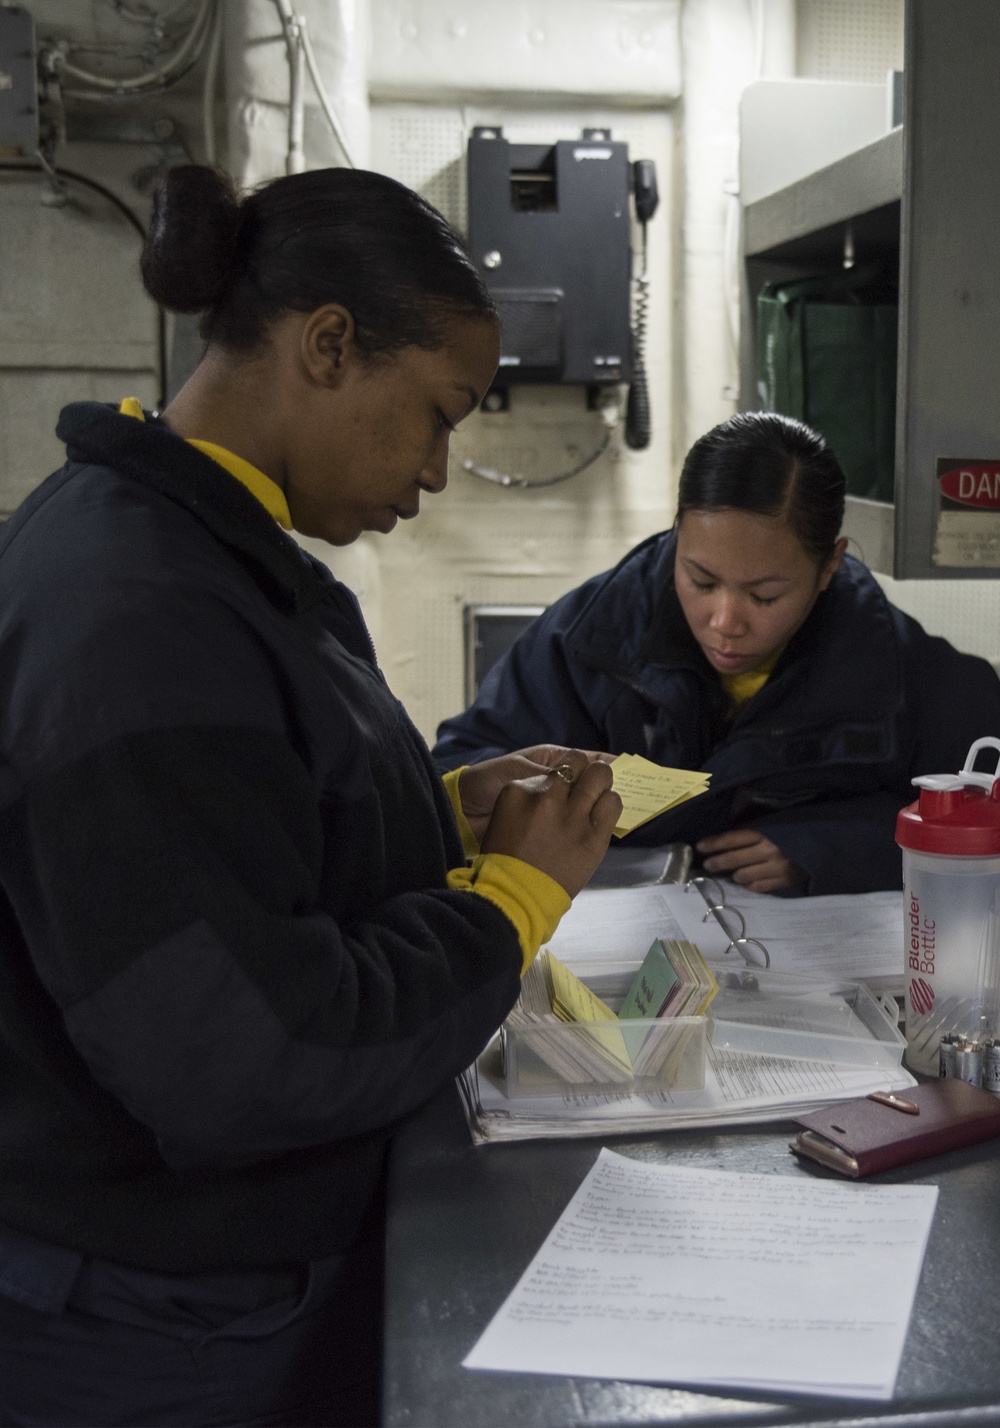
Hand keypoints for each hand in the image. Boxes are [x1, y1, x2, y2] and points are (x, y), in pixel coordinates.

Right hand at [480, 752, 621, 898]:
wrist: (515, 896)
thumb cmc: (507, 859)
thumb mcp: (506, 817)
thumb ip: (530, 798)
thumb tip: (559, 787)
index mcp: (519, 791)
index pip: (552, 767)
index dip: (562, 775)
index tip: (564, 785)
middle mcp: (547, 798)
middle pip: (576, 761)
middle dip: (583, 768)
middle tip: (586, 780)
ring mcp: (572, 816)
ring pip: (600, 776)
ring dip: (600, 783)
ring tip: (597, 795)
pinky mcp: (593, 836)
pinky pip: (613, 804)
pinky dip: (610, 804)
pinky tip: (603, 811)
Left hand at [695, 829, 805, 894]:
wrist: (828, 845)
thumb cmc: (800, 830)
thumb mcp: (778, 823)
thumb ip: (758, 831)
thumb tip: (732, 838)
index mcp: (766, 832)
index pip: (733, 839)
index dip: (715, 843)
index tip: (700, 846)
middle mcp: (768, 850)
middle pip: (734, 859)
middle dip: (717, 862)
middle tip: (707, 865)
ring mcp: (777, 868)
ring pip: (744, 876)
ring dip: (734, 874)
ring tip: (731, 873)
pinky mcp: (785, 881)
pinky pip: (759, 887)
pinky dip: (750, 885)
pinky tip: (747, 882)